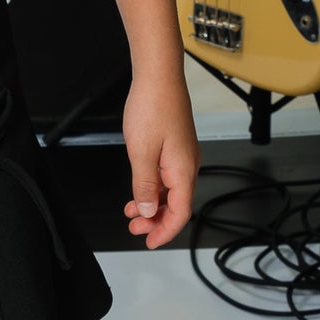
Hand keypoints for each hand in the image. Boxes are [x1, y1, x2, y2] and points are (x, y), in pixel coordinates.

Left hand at [122, 80, 198, 248]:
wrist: (158, 76)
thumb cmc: (152, 107)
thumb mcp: (141, 153)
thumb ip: (145, 185)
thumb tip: (149, 211)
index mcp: (183, 170)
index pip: (180, 213)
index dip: (165, 232)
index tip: (149, 242)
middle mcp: (187, 166)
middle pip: (177, 205)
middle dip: (156, 221)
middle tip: (134, 228)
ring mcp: (182, 156)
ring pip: (171, 192)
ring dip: (152, 206)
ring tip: (131, 213)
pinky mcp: (175, 148)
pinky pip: (167, 177)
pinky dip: (153, 189)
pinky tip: (139, 191)